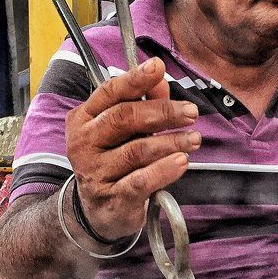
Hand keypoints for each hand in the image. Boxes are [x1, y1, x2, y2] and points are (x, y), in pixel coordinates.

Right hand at [65, 57, 199, 240]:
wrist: (99, 211)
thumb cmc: (115, 162)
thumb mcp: (125, 131)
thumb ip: (143, 103)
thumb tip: (161, 80)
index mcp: (84, 119)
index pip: (109, 92)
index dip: (134, 78)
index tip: (158, 66)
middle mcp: (84, 143)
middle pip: (124, 118)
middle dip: (162, 112)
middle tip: (191, 112)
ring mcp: (95, 172)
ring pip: (136, 150)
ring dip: (171, 142)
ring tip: (194, 139)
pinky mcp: (111, 199)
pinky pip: (140, 181)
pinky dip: (164, 170)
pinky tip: (182, 162)